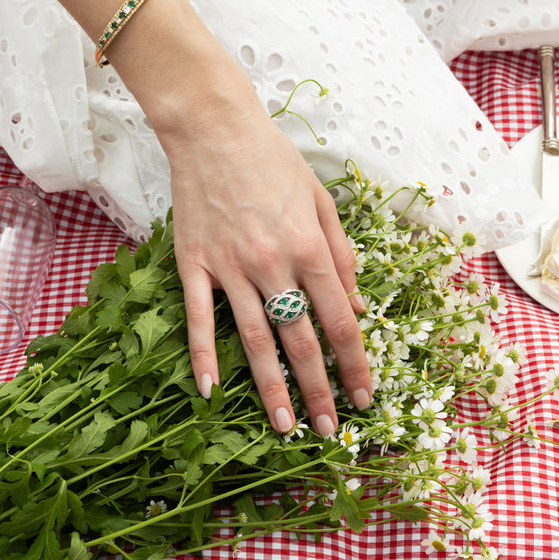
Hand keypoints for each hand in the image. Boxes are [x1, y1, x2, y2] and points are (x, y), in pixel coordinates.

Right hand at [159, 61, 372, 438]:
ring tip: (286, 428)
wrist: (213, 128)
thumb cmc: (273, 160)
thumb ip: (341, 253)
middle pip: (301, 342)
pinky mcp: (194, 265)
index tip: (363, 396)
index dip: (355, 364)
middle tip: (329, 431)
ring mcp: (230, 268)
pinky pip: (201, 320)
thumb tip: (355, 302)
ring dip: (272, 390)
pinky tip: (210, 391)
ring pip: (255, 341)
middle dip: (319, 391)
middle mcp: (273, 265)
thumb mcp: (322, 200)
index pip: (340, 321)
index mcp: (310, 248)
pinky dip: (203, 357)